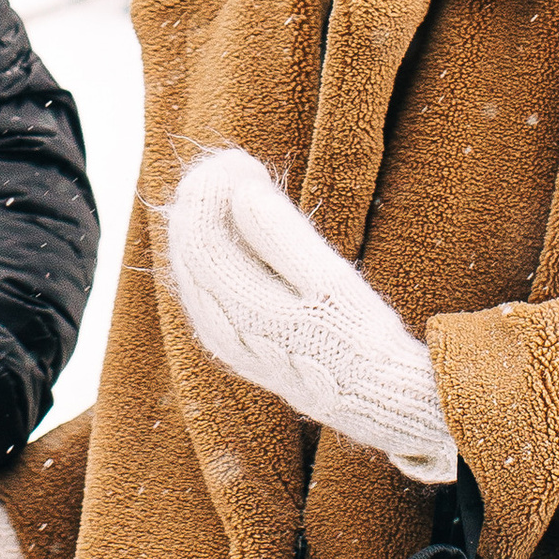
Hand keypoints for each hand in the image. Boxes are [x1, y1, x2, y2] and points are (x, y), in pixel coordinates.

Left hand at [162, 146, 457, 484]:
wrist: (370, 397)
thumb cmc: (357, 337)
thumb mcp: (329, 282)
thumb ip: (281, 236)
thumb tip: (242, 190)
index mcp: (239, 310)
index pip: (198, 236)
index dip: (212, 189)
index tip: (243, 160)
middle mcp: (217, 326)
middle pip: (188, 247)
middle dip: (207, 197)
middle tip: (240, 164)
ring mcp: (219, 336)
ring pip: (192, 264)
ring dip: (209, 219)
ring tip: (240, 186)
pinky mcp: (229, 340)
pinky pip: (203, 283)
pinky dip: (214, 247)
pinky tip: (237, 227)